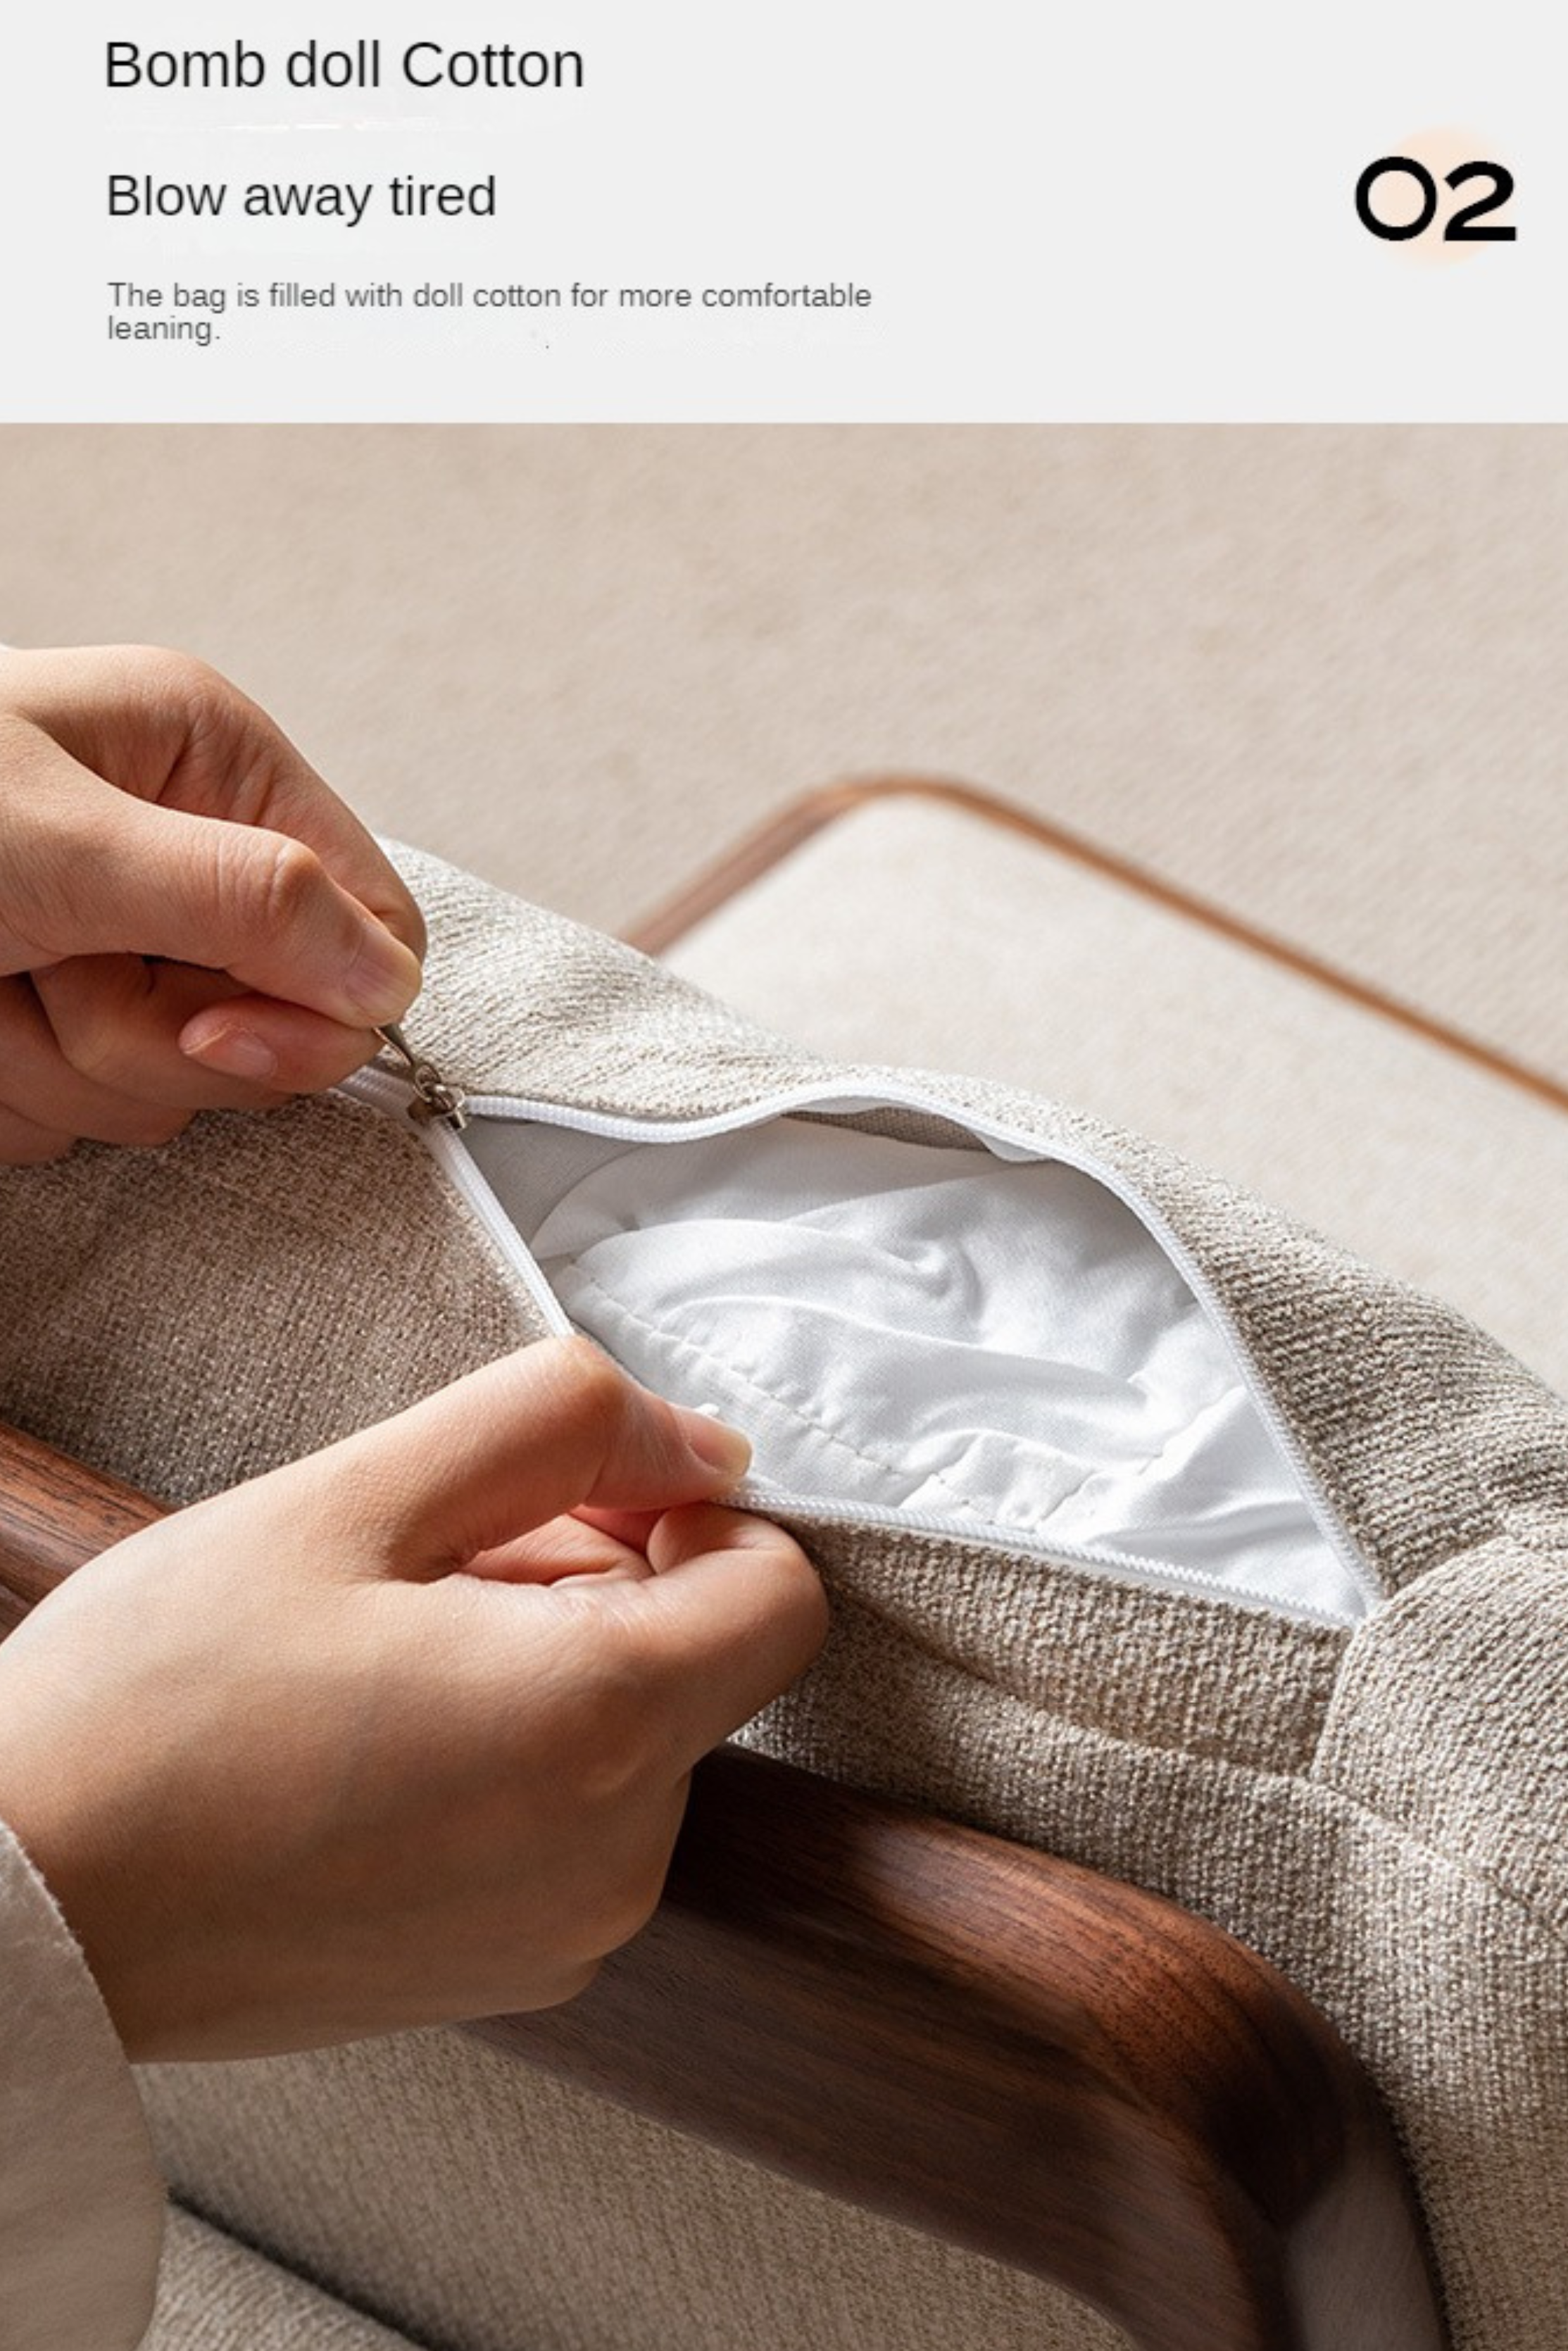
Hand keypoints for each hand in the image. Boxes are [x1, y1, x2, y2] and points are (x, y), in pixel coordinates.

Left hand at [0, 643, 424, 1162]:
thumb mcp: (60, 843)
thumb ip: (240, 900)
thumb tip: (380, 975)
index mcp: (208, 763)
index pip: (369, 920)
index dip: (316, 1004)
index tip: (212, 1031)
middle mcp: (176, 852)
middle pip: (274, 1024)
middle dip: (147, 1033)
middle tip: (46, 974)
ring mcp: (115, 944)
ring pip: (174, 1086)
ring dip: (59, 1063)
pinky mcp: (54, 1019)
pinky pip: (87, 1114)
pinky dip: (11, 1089)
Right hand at [0, 1339, 826, 2059]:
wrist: (19, 1906)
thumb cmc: (154, 1702)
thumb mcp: (353, 1497)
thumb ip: (558, 1426)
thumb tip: (701, 1440)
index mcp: (599, 1729)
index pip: (783, 1588)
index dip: (689, 1512)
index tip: (567, 1494)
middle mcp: (618, 1861)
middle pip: (703, 1656)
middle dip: (597, 1578)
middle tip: (422, 1568)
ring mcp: (568, 1936)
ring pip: (638, 1733)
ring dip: (547, 1662)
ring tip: (378, 1655)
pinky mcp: (510, 1973)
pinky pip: (578, 1820)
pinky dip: (518, 1754)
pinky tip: (378, 1736)